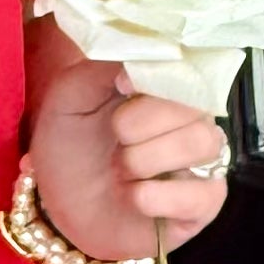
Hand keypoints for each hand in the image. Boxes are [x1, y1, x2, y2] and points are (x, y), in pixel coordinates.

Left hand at [26, 47, 229, 263]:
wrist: (59, 208)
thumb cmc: (69, 148)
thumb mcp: (69, 97)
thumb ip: (100, 66)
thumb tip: (139, 55)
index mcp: (165, 90)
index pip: (187, 69)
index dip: (157, 77)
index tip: (121, 86)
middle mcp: (191, 121)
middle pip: (195, 107)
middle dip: (139, 125)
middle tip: (114, 141)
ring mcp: (202, 163)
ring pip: (204, 143)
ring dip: (148, 160)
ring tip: (122, 172)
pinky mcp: (203, 205)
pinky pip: (204, 194)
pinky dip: (158, 197)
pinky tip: (134, 199)